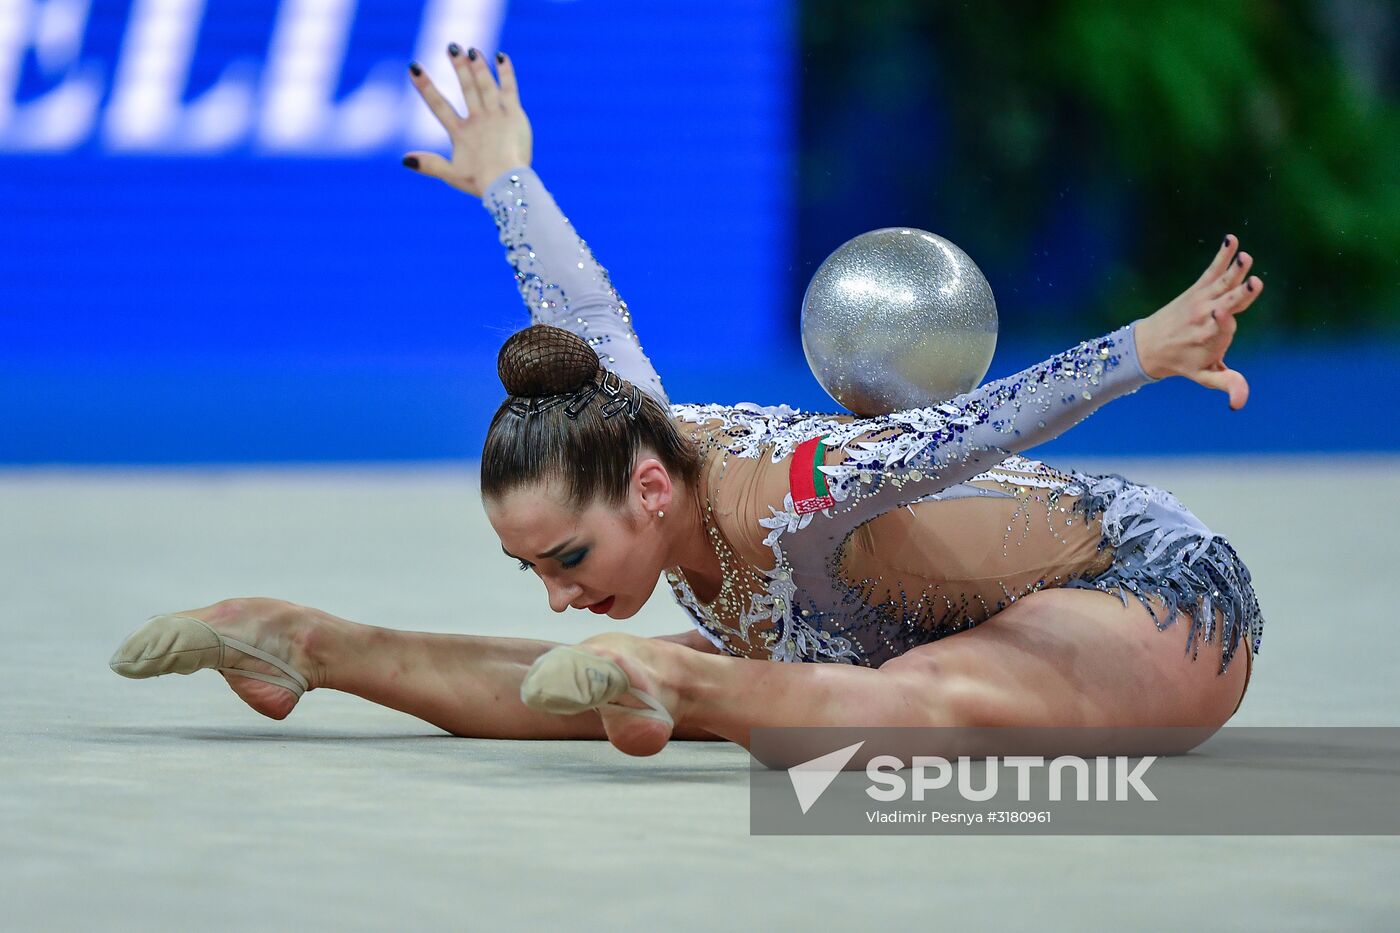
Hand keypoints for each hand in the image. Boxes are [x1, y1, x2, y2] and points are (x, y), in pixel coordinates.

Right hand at [403, 46, 532, 196]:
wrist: (508, 183)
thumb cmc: (481, 182)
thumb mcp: (452, 175)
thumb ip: (429, 164)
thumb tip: (404, 159)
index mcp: (461, 133)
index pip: (438, 106)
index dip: (425, 87)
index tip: (413, 67)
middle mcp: (477, 120)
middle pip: (466, 88)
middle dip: (458, 66)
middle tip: (452, 46)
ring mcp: (496, 115)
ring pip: (485, 84)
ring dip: (478, 66)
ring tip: (471, 50)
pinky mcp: (514, 115)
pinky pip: (509, 88)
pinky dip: (505, 72)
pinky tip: (501, 56)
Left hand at [1133, 234, 1262, 409]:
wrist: (1147, 346)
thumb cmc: (1183, 363)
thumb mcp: (1204, 375)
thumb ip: (1226, 383)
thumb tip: (1239, 405)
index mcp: (1209, 340)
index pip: (1221, 329)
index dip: (1223, 322)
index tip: (1223, 312)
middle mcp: (1205, 318)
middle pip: (1226, 303)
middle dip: (1238, 294)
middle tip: (1252, 281)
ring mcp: (1202, 301)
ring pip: (1222, 284)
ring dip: (1234, 269)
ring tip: (1243, 256)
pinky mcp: (1198, 288)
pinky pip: (1212, 270)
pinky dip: (1222, 255)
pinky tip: (1231, 239)